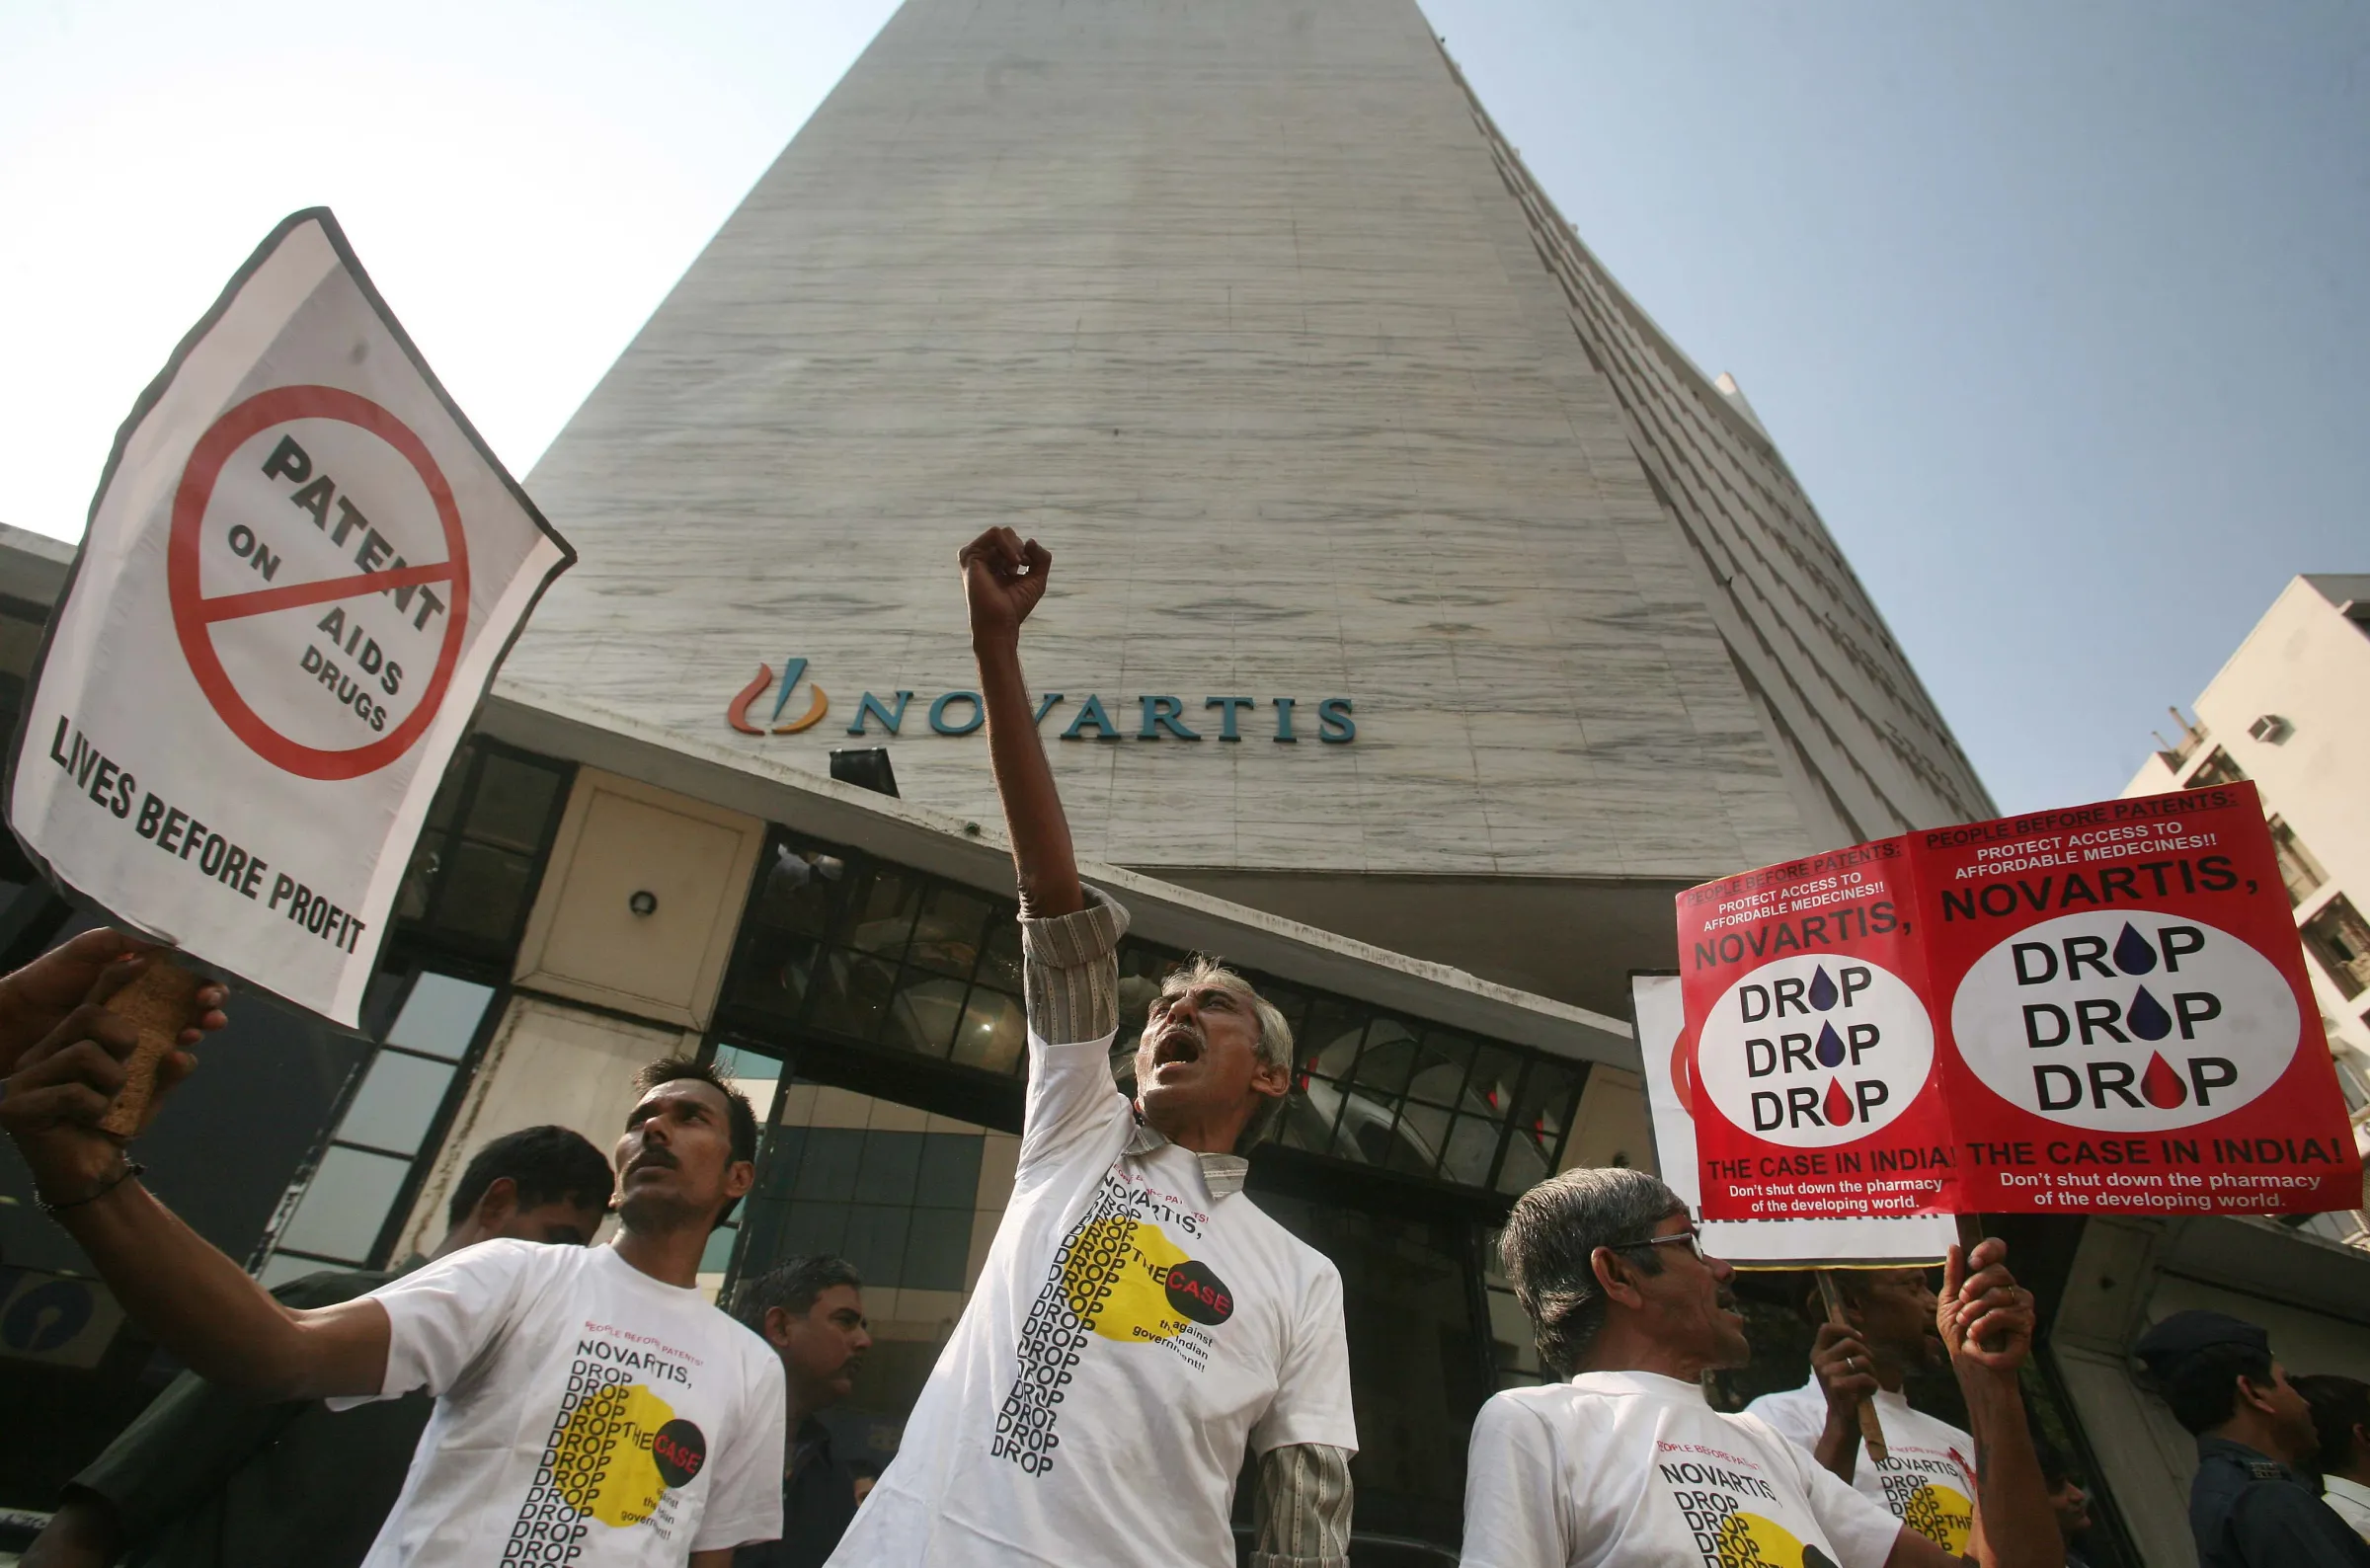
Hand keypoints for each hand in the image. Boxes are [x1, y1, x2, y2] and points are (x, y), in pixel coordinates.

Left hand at [0, 929, 225, 1075]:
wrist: (17, 1021)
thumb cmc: (49, 979)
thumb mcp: (88, 948)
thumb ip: (124, 940)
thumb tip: (169, 945)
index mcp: (141, 968)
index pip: (186, 966)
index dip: (205, 971)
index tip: (209, 978)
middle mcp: (147, 995)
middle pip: (194, 994)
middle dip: (212, 998)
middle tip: (210, 1003)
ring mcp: (141, 1024)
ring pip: (187, 1021)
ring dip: (204, 1022)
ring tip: (207, 1025)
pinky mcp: (130, 1052)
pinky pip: (165, 1049)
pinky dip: (181, 1048)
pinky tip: (184, 1045)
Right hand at [0, 953, 204, 1197]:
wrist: (89, 1175)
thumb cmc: (116, 1125)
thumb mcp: (151, 1091)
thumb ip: (169, 1067)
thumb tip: (184, 1052)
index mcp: (70, 1041)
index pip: (93, 1000)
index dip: (117, 978)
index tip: (144, 961)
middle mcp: (43, 1052)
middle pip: (89, 1016)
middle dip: (124, 1038)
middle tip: (128, 1064)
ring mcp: (25, 1078)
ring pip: (84, 1053)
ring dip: (113, 1081)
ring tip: (107, 1100)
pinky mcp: (15, 1107)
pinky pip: (73, 1093)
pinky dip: (96, 1110)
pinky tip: (89, 1121)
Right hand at [958, 527, 1052, 644]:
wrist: (1001, 622)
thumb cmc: (1015, 606)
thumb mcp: (1037, 578)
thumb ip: (1041, 558)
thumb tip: (1030, 541)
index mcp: (994, 562)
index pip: (1012, 540)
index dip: (1026, 550)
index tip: (1027, 566)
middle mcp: (982, 558)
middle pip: (1007, 533)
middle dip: (1020, 547)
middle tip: (1021, 566)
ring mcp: (974, 556)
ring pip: (1001, 533)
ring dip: (1015, 547)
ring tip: (1015, 565)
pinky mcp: (970, 555)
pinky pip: (994, 533)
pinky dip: (1008, 544)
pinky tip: (1012, 562)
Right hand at [1810, 1319, 1878, 1421]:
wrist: (1843, 1418)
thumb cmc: (1846, 1388)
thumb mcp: (1840, 1365)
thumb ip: (1844, 1347)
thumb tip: (1859, 1322)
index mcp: (1817, 1353)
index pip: (1827, 1328)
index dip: (1846, 1328)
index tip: (1860, 1337)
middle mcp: (1819, 1361)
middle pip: (1850, 1342)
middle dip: (1866, 1353)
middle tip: (1868, 1365)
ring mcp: (1827, 1373)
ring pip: (1861, 1360)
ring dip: (1872, 1371)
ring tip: (1869, 1380)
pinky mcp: (1837, 1386)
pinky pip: (1864, 1376)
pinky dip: (1873, 1384)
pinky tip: (1869, 1391)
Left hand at [1939, 1236, 2033, 1376]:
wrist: (1969, 1362)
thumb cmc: (1959, 1332)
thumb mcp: (1949, 1301)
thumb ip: (1953, 1275)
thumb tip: (1954, 1247)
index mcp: (1989, 1277)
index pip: (1997, 1250)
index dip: (1988, 1249)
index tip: (1973, 1261)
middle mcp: (2008, 1286)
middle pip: (1998, 1270)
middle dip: (1974, 1285)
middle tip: (1963, 1300)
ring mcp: (2020, 1303)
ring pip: (1999, 1293)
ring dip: (1976, 1309)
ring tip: (1966, 1323)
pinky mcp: (2026, 1321)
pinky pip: (2006, 1313)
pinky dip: (1985, 1324)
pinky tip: (1976, 1334)